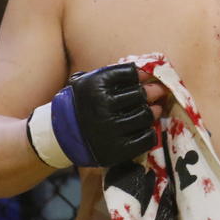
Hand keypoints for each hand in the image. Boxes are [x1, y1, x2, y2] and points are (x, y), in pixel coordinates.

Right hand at [26, 63, 168, 167]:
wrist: (60, 136)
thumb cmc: (82, 104)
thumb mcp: (89, 82)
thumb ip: (114, 74)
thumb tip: (147, 71)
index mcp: (94, 85)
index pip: (131, 73)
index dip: (142, 75)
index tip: (147, 77)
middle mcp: (102, 106)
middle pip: (142, 95)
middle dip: (152, 92)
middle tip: (158, 92)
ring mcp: (110, 129)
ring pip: (146, 116)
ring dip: (153, 112)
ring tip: (154, 109)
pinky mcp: (117, 149)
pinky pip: (147, 138)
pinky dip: (149, 131)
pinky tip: (144, 127)